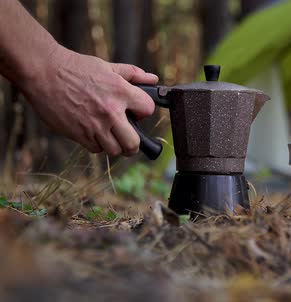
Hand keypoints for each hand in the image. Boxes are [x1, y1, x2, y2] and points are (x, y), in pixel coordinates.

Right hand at [21, 45, 158, 155]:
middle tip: (129, 139)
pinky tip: (93, 133)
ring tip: (110, 136)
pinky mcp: (79, 134)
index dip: (145, 111)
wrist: (43, 72)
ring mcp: (94, 125)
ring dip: (115, 146)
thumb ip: (133, 74)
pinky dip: (96, 144)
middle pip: (133, 143)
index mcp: (121, 92)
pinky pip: (95, 149)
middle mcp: (110, 111)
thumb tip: (153, 80)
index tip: (137, 112)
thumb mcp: (108, 67)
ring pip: (115, 150)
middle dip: (134, 144)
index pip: (148, 110)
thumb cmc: (75, 68)